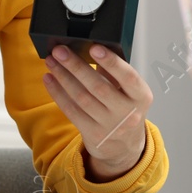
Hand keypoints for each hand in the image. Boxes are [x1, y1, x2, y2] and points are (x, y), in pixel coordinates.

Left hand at [41, 44, 153, 180]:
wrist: (124, 145)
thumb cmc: (125, 109)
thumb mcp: (130, 92)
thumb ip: (116, 73)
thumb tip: (93, 49)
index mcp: (141, 96)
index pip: (128, 77)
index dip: (112, 62)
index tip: (95, 47)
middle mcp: (127, 113)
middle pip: (98, 87)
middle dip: (76, 66)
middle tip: (60, 51)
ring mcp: (109, 126)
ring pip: (82, 98)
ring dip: (63, 77)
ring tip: (51, 62)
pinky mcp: (92, 134)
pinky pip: (71, 110)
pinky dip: (58, 93)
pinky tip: (50, 79)